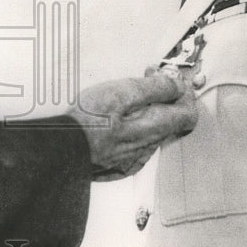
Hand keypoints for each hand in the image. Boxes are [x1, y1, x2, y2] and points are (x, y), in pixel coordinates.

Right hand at [67, 71, 197, 180]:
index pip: (188, 114)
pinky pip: (136, 145)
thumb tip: (176, 85)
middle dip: (166, 100)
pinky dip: (133, 129)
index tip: (172, 80)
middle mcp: (147, 148)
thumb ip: (153, 88)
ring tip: (128, 97)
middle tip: (149, 80)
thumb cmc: (84, 121)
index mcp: (151, 129)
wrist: (58, 152)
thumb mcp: (119, 92)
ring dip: (149, 114)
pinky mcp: (118, 166)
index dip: (185, 94)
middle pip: (172, 124)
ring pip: (153, 134)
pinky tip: (117, 119)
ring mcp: (133, 160)